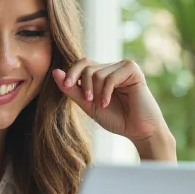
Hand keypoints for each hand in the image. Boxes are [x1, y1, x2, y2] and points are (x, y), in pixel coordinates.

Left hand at [52, 59, 175, 159]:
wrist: (138, 130)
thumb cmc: (116, 119)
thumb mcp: (88, 104)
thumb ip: (72, 90)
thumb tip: (55, 72)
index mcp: (102, 73)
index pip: (82, 63)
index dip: (72, 72)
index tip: (66, 85)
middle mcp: (112, 67)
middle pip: (87, 66)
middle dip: (84, 85)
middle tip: (89, 100)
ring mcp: (123, 66)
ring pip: (97, 72)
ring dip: (97, 92)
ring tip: (103, 105)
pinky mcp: (133, 69)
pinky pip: (110, 77)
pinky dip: (106, 92)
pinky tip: (108, 103)